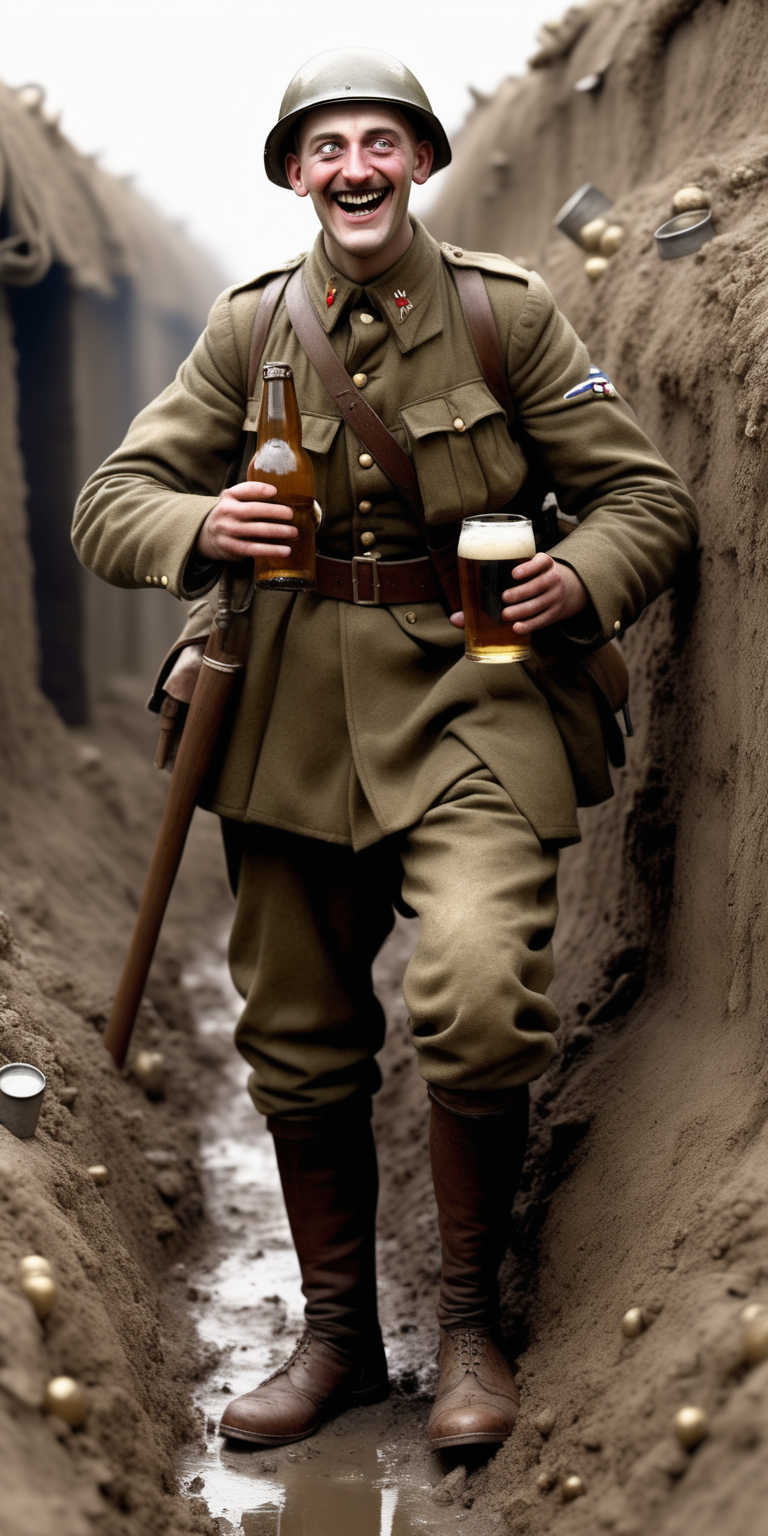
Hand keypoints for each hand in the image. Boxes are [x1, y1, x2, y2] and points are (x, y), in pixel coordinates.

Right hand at [197, 481, 297, 561]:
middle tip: (291, 514)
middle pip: (252, 510)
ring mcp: (228, 530)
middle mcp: (226, 512)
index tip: (275, 491)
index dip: (260, 489)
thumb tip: (287, 497)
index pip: (244, 490)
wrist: (207, 536)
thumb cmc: (232, 516)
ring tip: (294, 533)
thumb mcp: (234, 501)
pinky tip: (286, 551)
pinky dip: (271, 550)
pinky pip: (253, 549)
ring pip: (256, 530)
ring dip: (278, 531)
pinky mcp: (231, 547)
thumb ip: (251, 497)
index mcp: (229, 497)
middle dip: (274, 511)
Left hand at [449, 553, 587, 632]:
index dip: (529, 567)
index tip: (513, 574)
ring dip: (523, 610)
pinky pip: (544, 619)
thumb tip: (455, 618)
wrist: (565, 589)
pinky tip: (517, 628)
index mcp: (543, 563)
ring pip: (541, 603)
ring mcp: (556, 595)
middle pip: (539, 585)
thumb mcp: (519, 576)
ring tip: (506, 615)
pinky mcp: (555, 612)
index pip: (541, 561)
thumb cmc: (528, 582)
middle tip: (504, 598)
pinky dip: (531, 624)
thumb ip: (494, 586)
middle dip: (521, 592)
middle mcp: (553, 578)